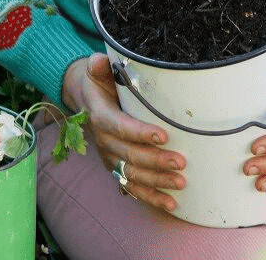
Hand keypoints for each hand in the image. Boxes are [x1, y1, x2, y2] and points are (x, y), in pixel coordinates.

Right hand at [62, 53, 186, 212]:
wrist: (85, 98)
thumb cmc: (98, 81)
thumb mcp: (95, 70)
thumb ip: (98, 66)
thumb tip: (99, 61)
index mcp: (100, 116)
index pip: (120, 127)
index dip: (140, 133)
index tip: (163, 135)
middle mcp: (103, 141)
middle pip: (129, 155)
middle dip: (156, 160)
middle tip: (180, 161)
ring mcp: (110, 157)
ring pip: (133, 174)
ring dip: (157, 182)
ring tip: (180, 183)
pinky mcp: (116, 166)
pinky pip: (132, 185)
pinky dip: (150, 197)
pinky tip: (170, 204)